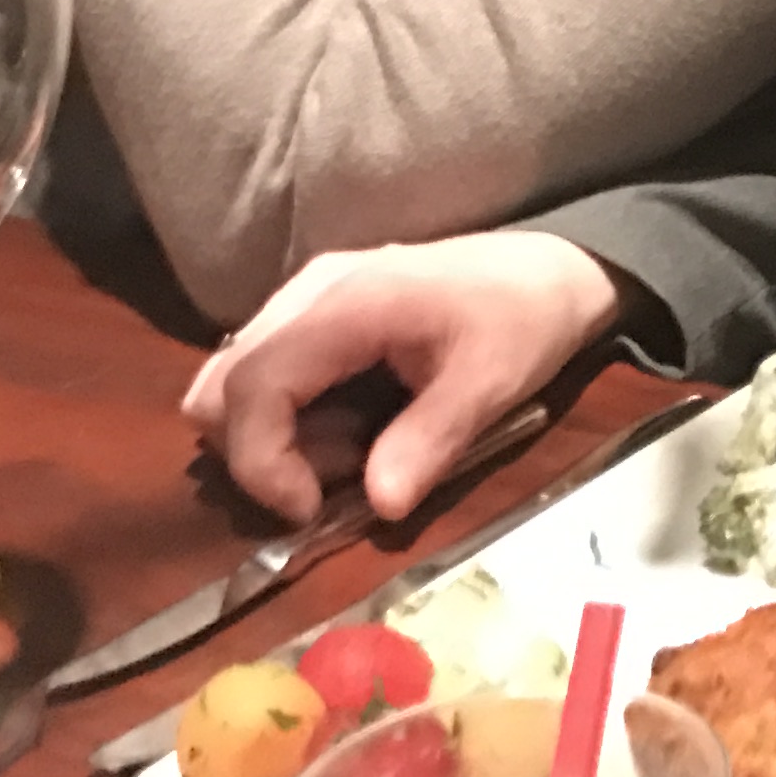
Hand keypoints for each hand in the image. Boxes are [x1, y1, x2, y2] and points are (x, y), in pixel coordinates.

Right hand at [181, 233, 626, 522]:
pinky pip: (267, 373)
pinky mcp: (315, 311)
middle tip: (346, 470)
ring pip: (235, 383)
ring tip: (360, 445)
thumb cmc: (525, 316)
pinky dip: (292, 417)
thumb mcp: (492, 382)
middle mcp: (308, 292)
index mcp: (347, 303)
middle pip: (221, 386)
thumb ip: (432, 440)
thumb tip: (380, 506)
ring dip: (278, 437)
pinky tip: (357, 422)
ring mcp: (306, 297)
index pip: (251, 386)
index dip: (261, 462)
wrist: (554, 267)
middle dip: (264, 453)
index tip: (310, 509)